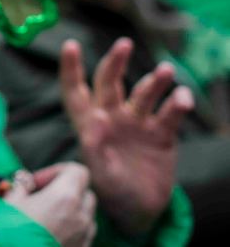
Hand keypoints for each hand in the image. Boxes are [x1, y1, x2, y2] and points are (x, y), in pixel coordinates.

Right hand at [5, 162, 96, 246]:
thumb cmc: (7, 231)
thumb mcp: (9, 201)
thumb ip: (21, 186)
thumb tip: (24, 181)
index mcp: (65, 197)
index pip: (77, 171)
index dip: (56, 171)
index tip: (36, 183)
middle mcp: (81, 217)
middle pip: (85, 193)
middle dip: (65, 191)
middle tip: (40, 197)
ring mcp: (83, 238)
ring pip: (86, 216)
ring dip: (71, 211)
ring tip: (45, 217)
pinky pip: (83, 235)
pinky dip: (71, 230)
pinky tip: (49, 234)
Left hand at [60, 37, 194, 235]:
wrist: (138, 209)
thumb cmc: (110, 190)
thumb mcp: (99, 173)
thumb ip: (95, 147)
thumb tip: (94, 117)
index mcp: (88, 123)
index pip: (75, 91)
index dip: (71, 69)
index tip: (70, 45)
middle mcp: (112, 116)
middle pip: (110, 83)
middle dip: (115, 62)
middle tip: (124, 44)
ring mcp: (137, 123)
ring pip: (144, 94)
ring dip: (154, 81)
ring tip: (165, 71)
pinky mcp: (161, 134)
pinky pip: (169, 114)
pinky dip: (176, 104)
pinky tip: (182, 97)